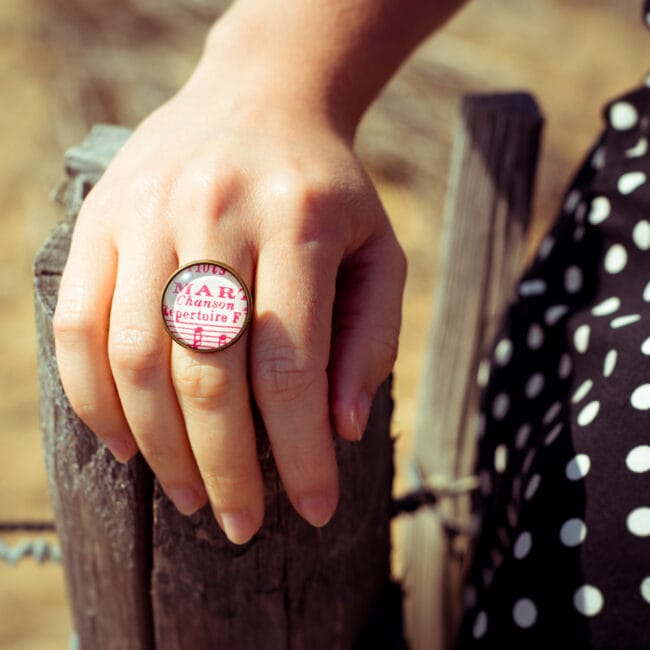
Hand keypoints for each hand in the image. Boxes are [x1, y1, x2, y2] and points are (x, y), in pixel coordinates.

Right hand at [53, 40, 405, 543]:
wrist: (259, 101)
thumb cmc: (327, 190)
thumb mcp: (377, 254)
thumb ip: (369, 339)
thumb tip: (341, 429)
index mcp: (298, 221)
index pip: (292, 366)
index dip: (300, 453)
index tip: (315, 510)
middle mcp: (214, 215)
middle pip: (208, 374)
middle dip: (228, 469)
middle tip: (241, 524)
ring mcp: (145, 216)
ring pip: (136, 360)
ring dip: (162, 448)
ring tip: (193, 496)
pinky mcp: (98, 223)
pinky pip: (80, 328)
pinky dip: (95, 400)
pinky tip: (127, 445)